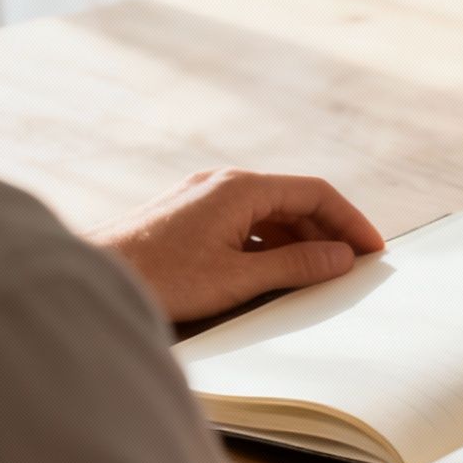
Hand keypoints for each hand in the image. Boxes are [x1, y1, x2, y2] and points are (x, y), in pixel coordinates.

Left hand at [87, 168, 384, 322]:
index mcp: (240, 188)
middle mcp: (223, 183)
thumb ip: (295, 266)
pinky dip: (268, 244)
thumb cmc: (158, 277)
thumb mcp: (237, 278)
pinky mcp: (186, 217)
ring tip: (318, 275)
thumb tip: (341, 257)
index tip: (373, 251)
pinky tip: (273, 273)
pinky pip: (243, 224)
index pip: (315, 192)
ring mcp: (202, 198)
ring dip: (298, 240)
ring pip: (267, 214)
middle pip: (293, 201)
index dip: (350, 221)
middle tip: (352, 267)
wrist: (89, 276)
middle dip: (327, 232)